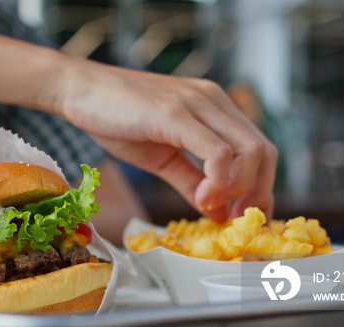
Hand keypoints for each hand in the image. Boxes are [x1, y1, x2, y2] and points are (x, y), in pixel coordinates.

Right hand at [56, 58, 277, 222]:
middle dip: (258, 192)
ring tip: (211, 207)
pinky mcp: (176, 113)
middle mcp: (214, 101)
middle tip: (236, 220)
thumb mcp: (161, 157)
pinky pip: (216, 152)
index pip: (259, 148)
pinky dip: (217, 182)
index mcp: (214, 108)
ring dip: (238, 188)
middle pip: (264, 150)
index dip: (261, 187)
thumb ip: (192, 182)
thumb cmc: (116, 119)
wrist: (79, 90)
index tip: (244, 216)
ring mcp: (198, 104)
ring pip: (249, 150)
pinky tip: (200, 198)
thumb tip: (217, 214)